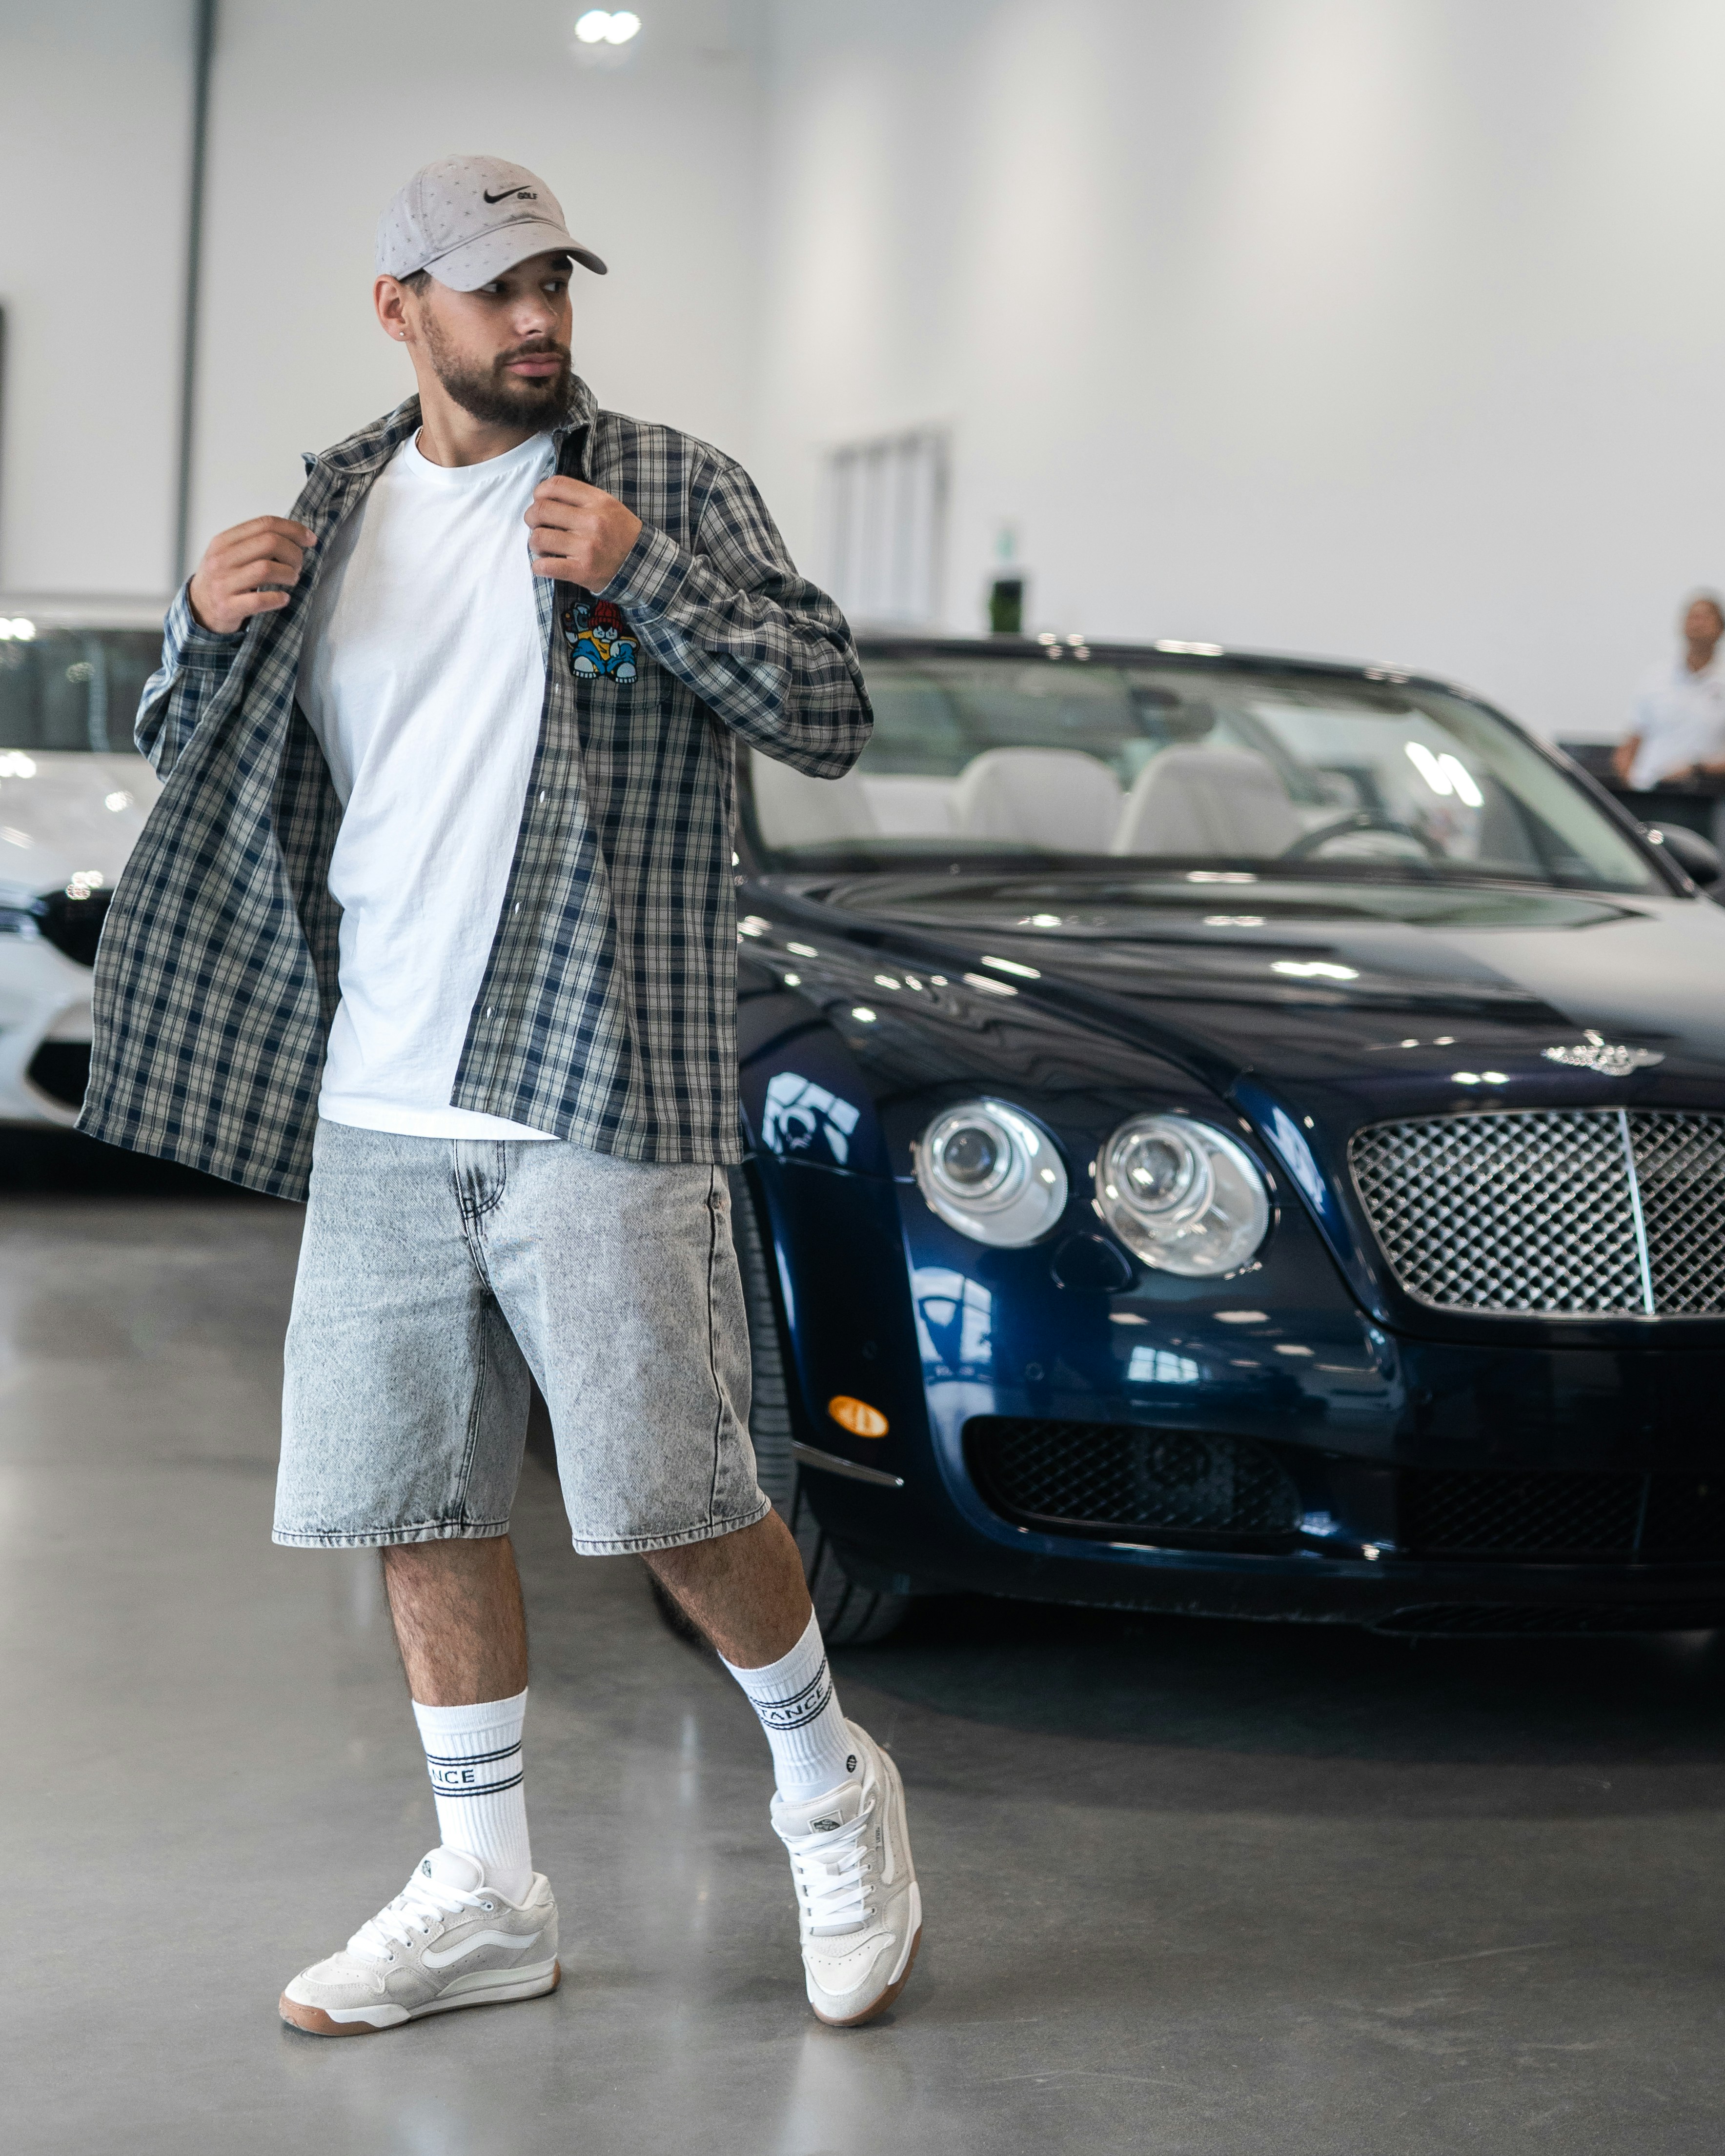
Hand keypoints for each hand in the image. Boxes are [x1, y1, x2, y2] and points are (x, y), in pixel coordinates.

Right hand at [187, 517, 315, 633]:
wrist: (199, 608)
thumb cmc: (224, 578)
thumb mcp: (231, 554)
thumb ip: (256, 543)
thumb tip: (298, 536)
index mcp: (224, 541)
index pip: (264, 524)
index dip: (293, 529)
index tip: (310, 539)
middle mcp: (221, 559)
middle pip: (269, 543)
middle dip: (294, 553)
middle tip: (298, 564)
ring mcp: (223, 583)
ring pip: (266, 569)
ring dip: (289, 574)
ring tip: (291, 579)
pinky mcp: (227, 607)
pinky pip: (259, 600)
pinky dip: (278, 598)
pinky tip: (284, 598)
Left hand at [525, 476, 641, 588]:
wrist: (644, 566)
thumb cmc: (622, 535)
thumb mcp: (609, 506)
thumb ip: (582, 498)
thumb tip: (547, 497)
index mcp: (598, 501)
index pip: (556, 485)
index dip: (539, 492)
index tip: (539, 501)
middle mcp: (592, 521)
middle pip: (542, 510)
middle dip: (531, 518)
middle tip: (535, 525)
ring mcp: (587, 547)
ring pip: (539, 538)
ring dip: (534, 543)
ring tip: (542, 548)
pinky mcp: (583, 570)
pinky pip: (546, 566)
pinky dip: (538, 567)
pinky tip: (543, 566)